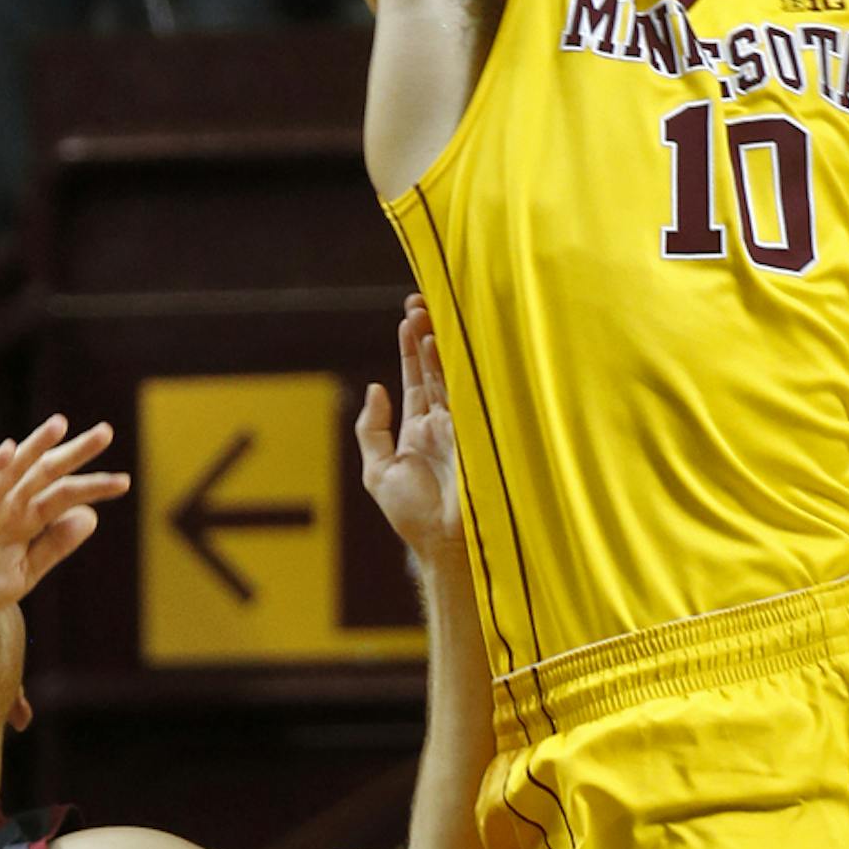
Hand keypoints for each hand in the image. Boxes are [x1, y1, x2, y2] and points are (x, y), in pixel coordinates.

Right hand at [0, 418, 130, 644]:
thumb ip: (53, 547)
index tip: (124, 481)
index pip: (66, 497)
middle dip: (74, 453)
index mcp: (27, 522)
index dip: (93, 488)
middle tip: (106, 432)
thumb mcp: (23, 575)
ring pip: (14, 470)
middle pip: (46, 473)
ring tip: (60, 425)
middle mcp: (8, 506)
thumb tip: (90, 517)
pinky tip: (9, 451)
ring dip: (36, 447)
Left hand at [357, 296, 462, 559]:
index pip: (417, 379)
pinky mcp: (476, 432)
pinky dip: (457, 369)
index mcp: (419, 430)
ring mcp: (462, 425)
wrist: (446, 545)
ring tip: (426, 314)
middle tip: (418, 302)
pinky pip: (468, 393)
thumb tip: (375, 387)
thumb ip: (372, 429)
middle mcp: (443, 422)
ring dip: (440, 345)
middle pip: (436, 369)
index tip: (408, 317)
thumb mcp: (379, 471)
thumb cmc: (412, 516)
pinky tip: (446, 345)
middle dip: (427, 335)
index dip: (411, 348)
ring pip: (451, 375)